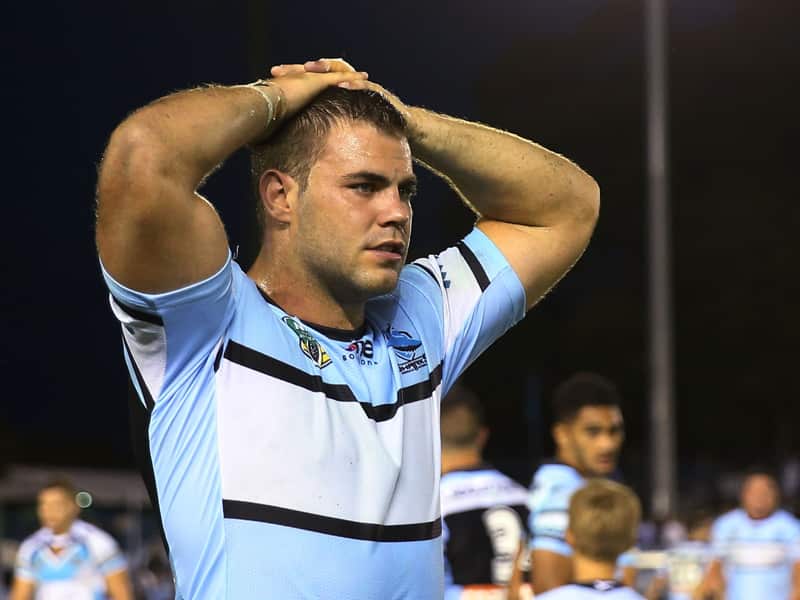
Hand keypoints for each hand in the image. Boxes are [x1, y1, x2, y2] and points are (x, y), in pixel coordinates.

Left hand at [274, 58, 414, 127]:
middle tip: (287, 68)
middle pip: (322, 70)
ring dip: (327, 70)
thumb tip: (294, 135)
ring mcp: (362, 85)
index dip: (293, 76)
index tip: (274, 76)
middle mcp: (347, 83)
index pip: (311, 78)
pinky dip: (353, 84)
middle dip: (304, 68)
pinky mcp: (377, 92)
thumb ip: (321, 123)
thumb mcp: (339, 126)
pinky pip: (364, 86)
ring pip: (342, 72)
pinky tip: (342, 85)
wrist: (402, 129)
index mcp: (336, 90)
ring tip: (312, 69)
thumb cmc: (369, 130)